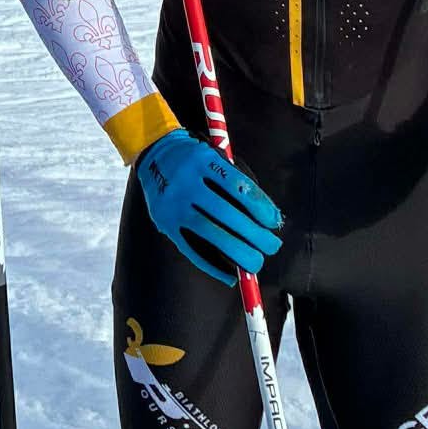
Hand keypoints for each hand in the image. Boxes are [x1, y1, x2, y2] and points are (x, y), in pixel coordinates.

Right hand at [136, 128, 283, 284]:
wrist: (154, 154)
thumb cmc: (195, 160)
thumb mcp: (213, 156)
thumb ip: (237, 182)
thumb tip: (270, 219)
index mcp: (203, 160)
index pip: (237, 186)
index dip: (259, 206)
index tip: (273, 222)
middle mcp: (186, 181)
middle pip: (225, 212)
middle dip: (253, 234)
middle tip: (271, 246)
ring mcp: (173, 204)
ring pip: (208, 232)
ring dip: (236, 251)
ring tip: (255, 263)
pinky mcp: (165, 223)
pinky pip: (191, 249)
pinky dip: (212, 265)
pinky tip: (230, 275)